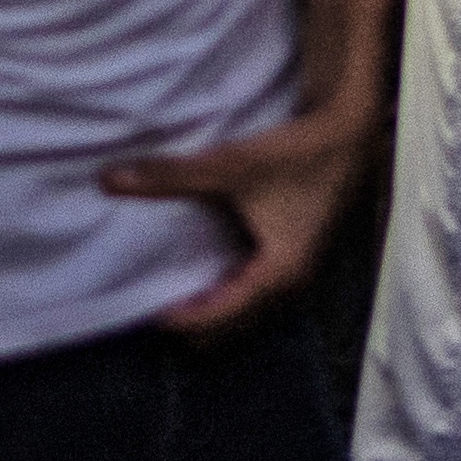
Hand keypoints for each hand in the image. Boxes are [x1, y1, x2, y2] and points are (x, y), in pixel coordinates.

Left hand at [106, 89, 374, 325]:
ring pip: (244, 313)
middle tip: (151, 301)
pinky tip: (205, 267)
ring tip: (172, 288)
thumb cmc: (297, 154)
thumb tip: (111, 180)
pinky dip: (227, 291)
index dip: (179, 318)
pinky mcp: (297, 259)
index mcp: (277, 274)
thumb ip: (171, 176)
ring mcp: (297, 276)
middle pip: (231, 327)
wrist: (349, 133)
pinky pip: (254, 293)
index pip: (218, 317)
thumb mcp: (231, 165)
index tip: (141, 309)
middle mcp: (290, 287)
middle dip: (192, 322)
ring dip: (211, 308)